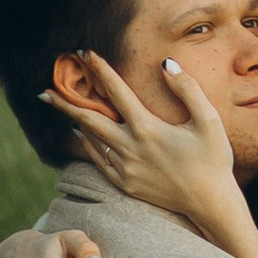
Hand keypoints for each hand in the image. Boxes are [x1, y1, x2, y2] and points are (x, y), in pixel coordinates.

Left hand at [60, 49, 248, 251]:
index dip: (101, 70)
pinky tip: (82, 135)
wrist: (210, 204)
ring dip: (75, 122)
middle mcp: (131, 149)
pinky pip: (98, 161)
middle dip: (66, 103)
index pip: (117, 92)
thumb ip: (187, 89)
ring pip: (92, 141)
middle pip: (90, 120)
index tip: (87, 53)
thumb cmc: (213, 159)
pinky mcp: (126, 184)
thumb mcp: (209, 120)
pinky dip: (87, 145)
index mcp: (148, 129)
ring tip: (60, 107)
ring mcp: (125, 169)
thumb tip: (166, 64)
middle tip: (44, 91)